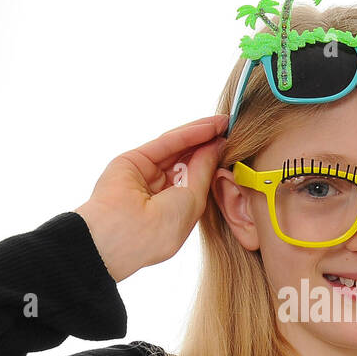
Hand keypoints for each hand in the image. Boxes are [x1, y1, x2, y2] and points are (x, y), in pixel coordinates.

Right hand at [74, 113, 228, 281]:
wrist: (122, 233)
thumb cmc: (159, 230)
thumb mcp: (193, 201)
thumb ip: (204, 171)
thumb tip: (217, 147)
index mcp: (174, 210)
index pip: (197, 179)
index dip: (215, 162)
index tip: (235, 146)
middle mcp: (159, 192)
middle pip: (188, 161)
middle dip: (209, 144)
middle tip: (232, 127)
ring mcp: (145, 175)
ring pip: (178, 149)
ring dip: (201, 134)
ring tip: (223, 122)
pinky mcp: (134, 160)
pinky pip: (166, 144)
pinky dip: (188, 134)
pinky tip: (208, 126)